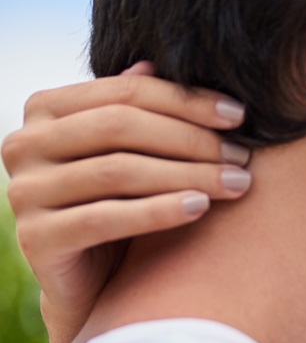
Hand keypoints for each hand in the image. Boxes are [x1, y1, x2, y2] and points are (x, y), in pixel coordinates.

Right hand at [1, 62, 252, 342]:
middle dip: (193, 140)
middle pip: (122, 127)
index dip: (188, 101)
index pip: (127, 92)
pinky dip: (159, 210)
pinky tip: (201, 209)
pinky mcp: (34, 239)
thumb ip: (137, 107)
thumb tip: (155, 60)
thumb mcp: (133, 151)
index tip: (241, 116)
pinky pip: (105, 217)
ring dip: (188, 175)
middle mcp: (23, 144)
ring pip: (119, 172)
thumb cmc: (124, 203)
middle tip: (244, 157)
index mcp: (45, 108)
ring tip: (238, 183)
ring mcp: (23, 192)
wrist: (96, 282)